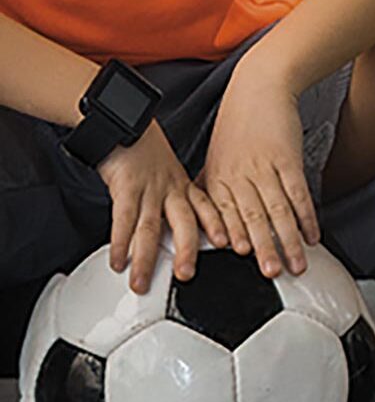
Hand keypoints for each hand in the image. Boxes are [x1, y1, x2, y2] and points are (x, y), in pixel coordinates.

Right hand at [98, 120, 224, 293]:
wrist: (122, 119)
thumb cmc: (146, 152)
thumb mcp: (173, 176)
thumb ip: (181, 201)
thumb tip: (188, 230)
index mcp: (185, 189)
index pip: (208, 210)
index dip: (218, 227)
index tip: (229, 246)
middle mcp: (171, 191)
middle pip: (184, 225)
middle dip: (186, 252)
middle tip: (186, 276)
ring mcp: (148, 190)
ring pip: (150, 229)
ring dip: (145, 259)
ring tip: (141, 282)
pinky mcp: (125, 187)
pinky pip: (123, 219)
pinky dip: (119, 242)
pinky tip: (118, 260)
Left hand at [200, 51, 320, 278]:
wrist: (260, 86)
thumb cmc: (237, 124)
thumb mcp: (214, 157)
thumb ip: (211, 191)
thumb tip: (207, 223)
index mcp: (218, 177)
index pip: (225, 213)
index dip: (234, 236)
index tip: (242, 258)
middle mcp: (239, 174)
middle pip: (252, 217)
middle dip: (263, 247)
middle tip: (271, 272)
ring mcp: (264, 166)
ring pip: (277, 210)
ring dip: (288, 240)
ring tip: (297, 263)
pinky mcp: (287, 158)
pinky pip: (298, 193)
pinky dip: (307, 216)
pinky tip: (313, 235)